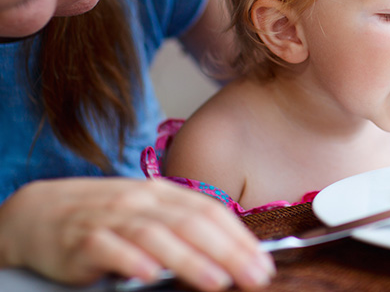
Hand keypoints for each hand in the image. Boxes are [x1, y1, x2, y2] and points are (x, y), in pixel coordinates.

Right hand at [0, 178, 273, 290]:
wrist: (40, 212)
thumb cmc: (106, 216)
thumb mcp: (148, 213)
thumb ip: (182, 227)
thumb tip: (229, 253)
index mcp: (163, 193)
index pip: (210, 211)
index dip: (239, 237)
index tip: (263, 262)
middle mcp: (141, 200)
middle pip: (191, 223)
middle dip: (228, 251)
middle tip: (254, 276)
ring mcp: (112, 217)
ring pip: (156, 235)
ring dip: (189, 259)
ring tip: (217, 281)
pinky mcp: (82, 239)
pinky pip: (109, 248)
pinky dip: (131, 260)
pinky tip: (150, 275)